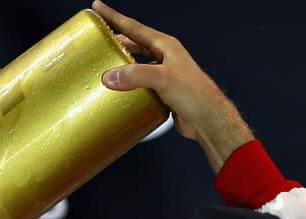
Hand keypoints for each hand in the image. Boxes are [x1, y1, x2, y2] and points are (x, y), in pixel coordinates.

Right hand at [92, 1, 253, 172]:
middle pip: (134, 44)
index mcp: (166, 46)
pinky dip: (127, 87)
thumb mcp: (163, 78)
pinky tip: (118, 92)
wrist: (207, 119)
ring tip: (104, 66)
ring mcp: (163, 75)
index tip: (98, 7)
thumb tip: (110, 76)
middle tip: (98, 38)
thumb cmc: (195, 94)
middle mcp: (164, 58)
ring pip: (135, 66)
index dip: (115, 17)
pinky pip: (139, 85)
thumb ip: (135, 75)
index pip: (134, 28)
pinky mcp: (161, 93)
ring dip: (121, 66)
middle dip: (116, 41)